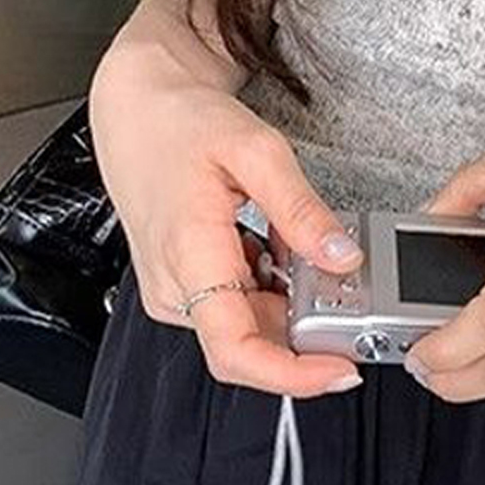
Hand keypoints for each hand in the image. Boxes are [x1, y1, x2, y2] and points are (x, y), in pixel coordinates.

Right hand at [89, 47, 365, 396]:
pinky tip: (281, 248)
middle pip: (252, 342)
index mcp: (189, 257)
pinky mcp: (181, 285)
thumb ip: (302, 210)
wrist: (138, 109)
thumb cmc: (183, 123)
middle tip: (346, 287)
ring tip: (306, 248)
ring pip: (248, 324)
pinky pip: (236, 306)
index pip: (237, 350)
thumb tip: (342, 257)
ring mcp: (174, 290)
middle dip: (306, 328)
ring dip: (290, 302)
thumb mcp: (258, 151)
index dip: (292, 375)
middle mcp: (174, 287)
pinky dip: (271, 287)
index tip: (340, 370)